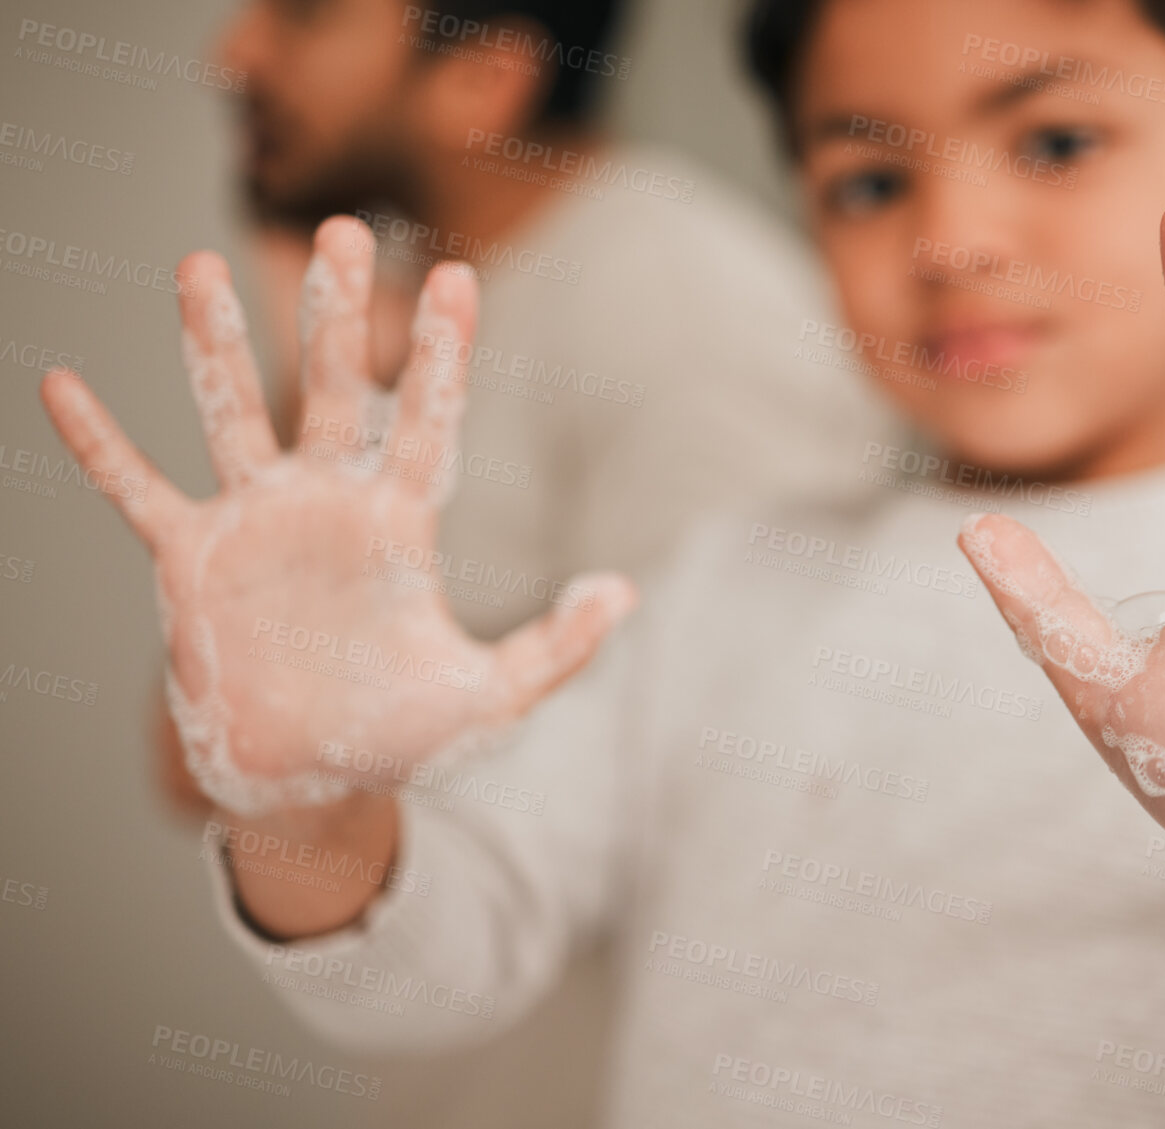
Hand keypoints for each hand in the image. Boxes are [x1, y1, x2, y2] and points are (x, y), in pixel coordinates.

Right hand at [40, 217, 634, 816]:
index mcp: (400, 523)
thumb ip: (558, 645)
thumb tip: (625, 593)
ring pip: (233, 414)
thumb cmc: (401, 736)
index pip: (428, 419)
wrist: (311, 780)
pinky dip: (101, 445)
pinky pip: (138, 489)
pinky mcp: (191, 559)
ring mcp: (257, 524)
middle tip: (347, 231)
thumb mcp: (492, 696)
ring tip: (199, 264)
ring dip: (214, 344)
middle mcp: (327, 504)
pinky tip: (63, 387)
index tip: (457, 277)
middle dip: (341, 314)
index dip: (441, 353)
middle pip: (333, 388)